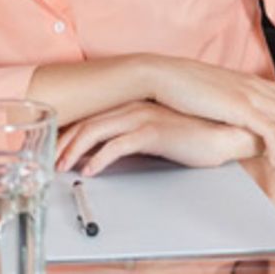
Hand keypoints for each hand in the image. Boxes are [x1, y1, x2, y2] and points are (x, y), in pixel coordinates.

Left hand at [55, 101, 259, 175]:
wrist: (224, 135)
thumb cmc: (191, 137)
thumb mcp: (152, 135)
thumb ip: (129, 138)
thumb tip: (103, 153)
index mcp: (131, 105)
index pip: (90, 117)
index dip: (69, 133)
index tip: (55, 148)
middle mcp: (133, 107)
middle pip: (87, 124)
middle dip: (64, 143)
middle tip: (50, 161)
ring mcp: (143, 117)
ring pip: (96, 132)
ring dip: (75, 151)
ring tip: (64, 167)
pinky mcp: (154, 132)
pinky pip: (118, 145)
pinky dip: (99, 158)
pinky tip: (91, 170)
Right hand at [145, 55, 274, 165]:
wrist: (162, 75)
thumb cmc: (185, 85)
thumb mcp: (219, 91)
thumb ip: (238, 101)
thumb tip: (244, 118)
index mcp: (256, 82)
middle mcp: (259, 87)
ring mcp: (250, 95)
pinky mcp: (238, 107)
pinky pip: (270, 130)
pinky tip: (274, 161)